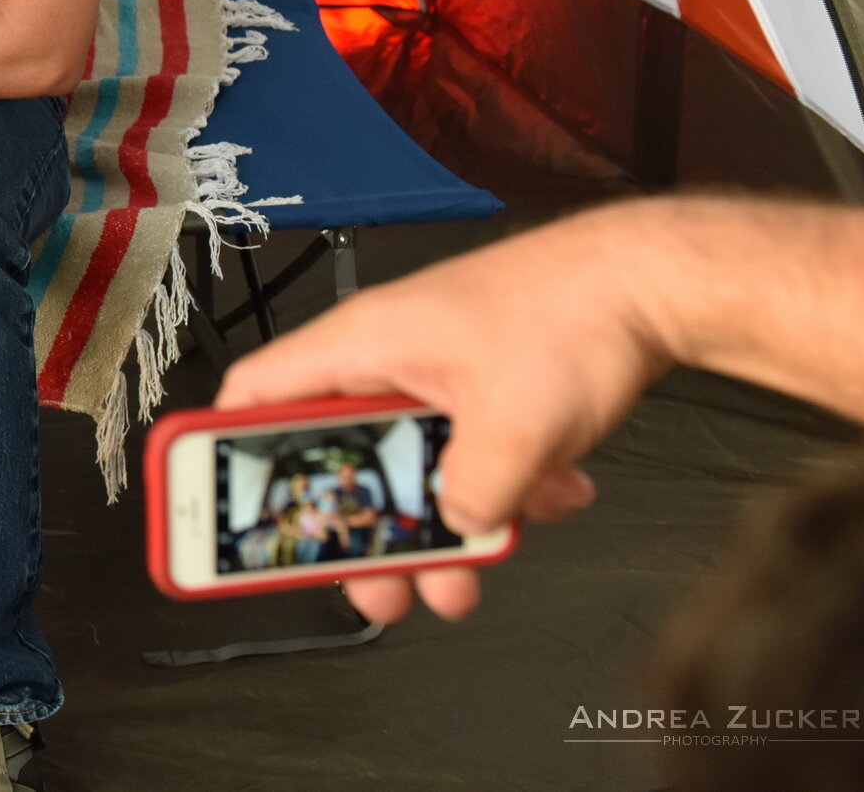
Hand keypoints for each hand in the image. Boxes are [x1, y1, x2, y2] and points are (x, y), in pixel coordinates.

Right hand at [216, 205, 668, 623]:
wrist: (649, 282)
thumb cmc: (572, 313)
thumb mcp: (516, 426)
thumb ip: (473, 494)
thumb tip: (458, 527)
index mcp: (361, 346)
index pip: (254, 396)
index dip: (222, 452)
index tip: (215, 507)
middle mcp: (385, 359)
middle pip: (334, 454)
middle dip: (356, 527)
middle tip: (365, 580)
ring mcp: (432, 375)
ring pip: (406, 467)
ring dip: (435, 525)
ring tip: (460, 578)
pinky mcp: (478, 391)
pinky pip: (462, 457)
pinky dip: (497, 490)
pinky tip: (547, 498)